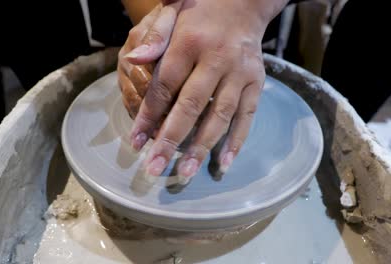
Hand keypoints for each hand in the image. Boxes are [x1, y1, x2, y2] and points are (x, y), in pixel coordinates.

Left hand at [127, 0, 286, 183]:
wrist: (243, 2)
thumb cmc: (199, 10)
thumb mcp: (172, 10)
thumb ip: (155, 36)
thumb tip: (134, 61)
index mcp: (190, 43)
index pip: (164, 86)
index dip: (148, 116)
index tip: (136, 142)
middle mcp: (217, 59)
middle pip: (191, 106)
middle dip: (171, 140)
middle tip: (156, 169)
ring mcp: (240, 72)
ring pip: (220, 115)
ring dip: (203, 146)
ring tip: (186, 172)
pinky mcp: (257, 81)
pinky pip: (247, 115)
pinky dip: (237, 140)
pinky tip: (224, 163)